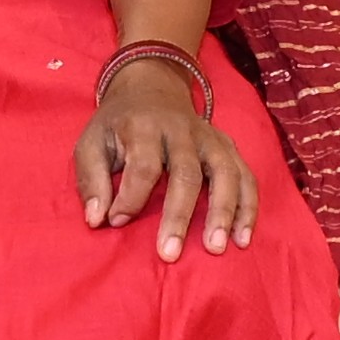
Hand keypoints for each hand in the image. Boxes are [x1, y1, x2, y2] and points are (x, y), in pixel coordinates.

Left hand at [74, 59, 253, 260]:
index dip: (131, 197)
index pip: (144, 166)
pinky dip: (248, 207)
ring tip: (216, 248)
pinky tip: (242, 238)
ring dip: (223, 212)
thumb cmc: (117, 126)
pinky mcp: (228, 146)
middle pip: (187, 174)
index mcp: (144, 127)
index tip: (116, 221)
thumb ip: (91, 180)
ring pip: (225, 173)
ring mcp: (210, 138)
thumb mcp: (91, 143)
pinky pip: (246, 177)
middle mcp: (181, 131)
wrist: (150, 87)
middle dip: (179, 215)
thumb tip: (97, 220)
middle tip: (170, 253)